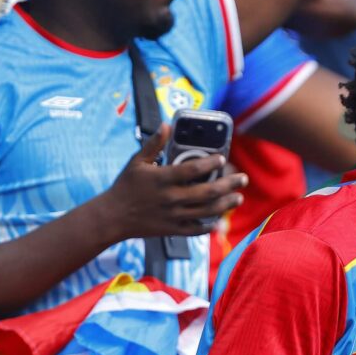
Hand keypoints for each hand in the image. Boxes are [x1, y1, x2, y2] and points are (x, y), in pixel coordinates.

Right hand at [97, 125, 247, 242]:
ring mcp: (173, 215)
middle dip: (229, 185)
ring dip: (226, 205)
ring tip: (238, 198)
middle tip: (243, 179)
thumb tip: (167, 125)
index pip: (193, 169)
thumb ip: (154, 144)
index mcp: (163, 179)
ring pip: (206, 211)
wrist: (112, 217)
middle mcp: (171, 198)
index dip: (210, 163)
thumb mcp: (136, 161)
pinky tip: (220, 220)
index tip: (222, 158)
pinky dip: (209, 226)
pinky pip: (195, 229)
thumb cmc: (125, 186)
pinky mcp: (172, 229)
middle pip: (207, 192)